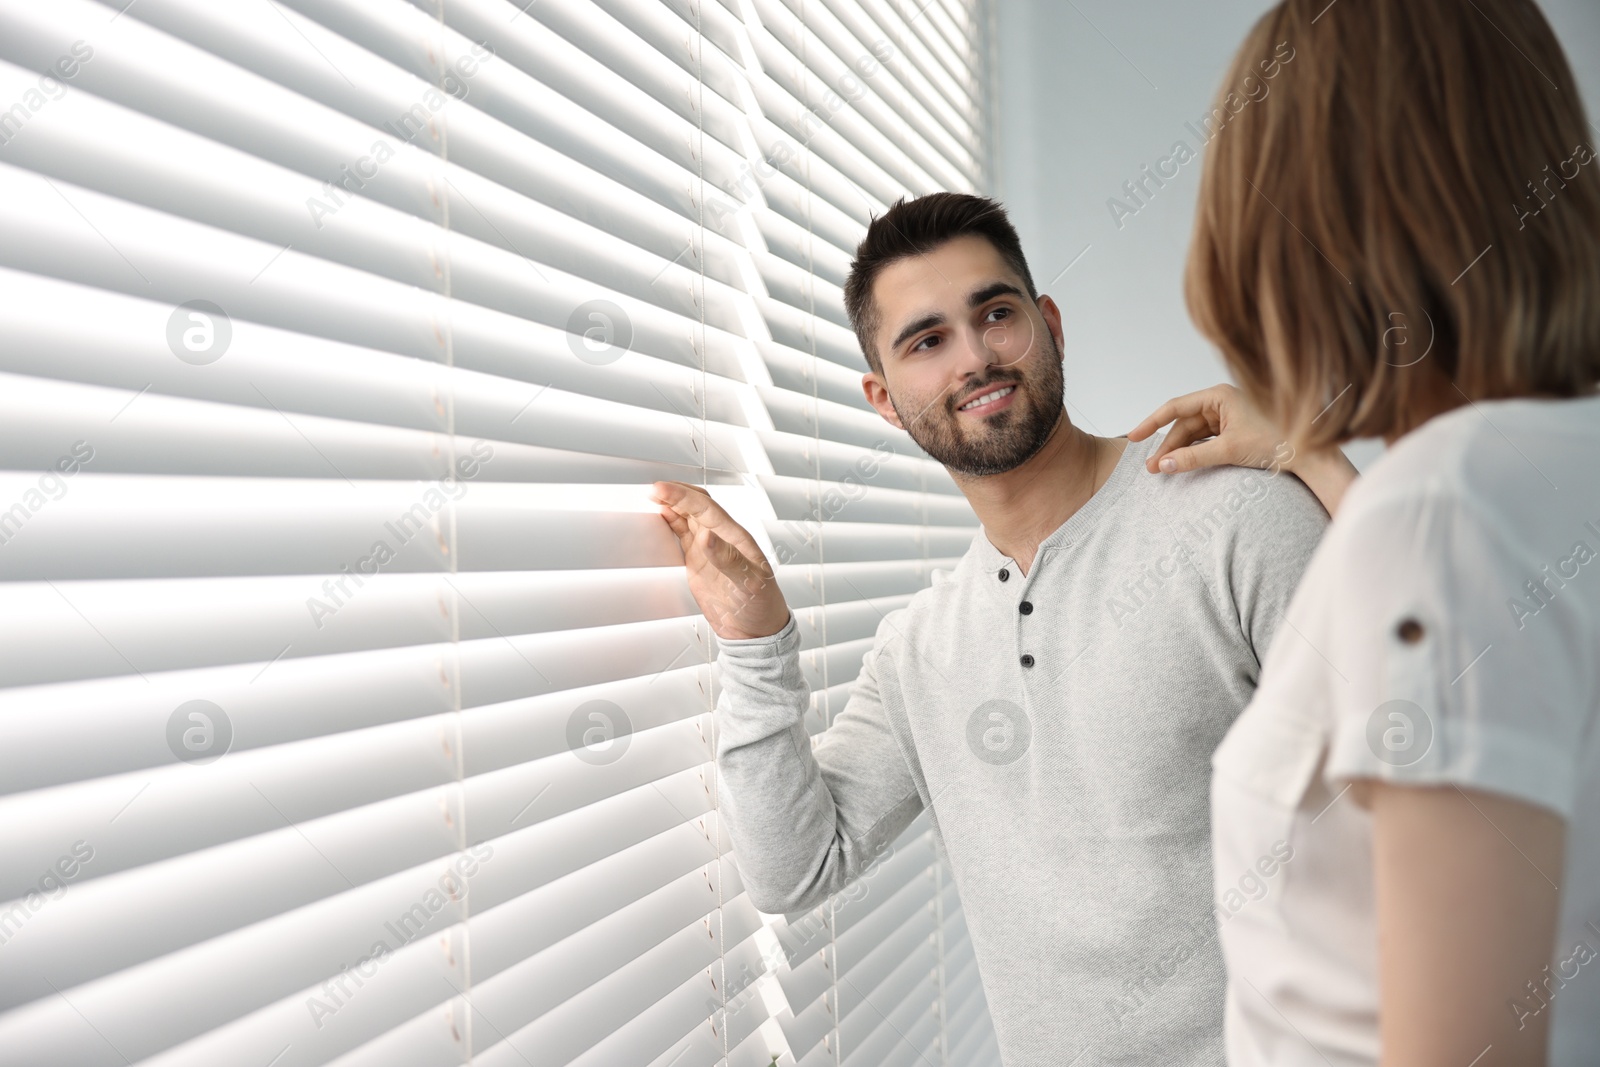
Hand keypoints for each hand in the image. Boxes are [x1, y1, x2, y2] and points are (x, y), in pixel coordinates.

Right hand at [650, 481, 791, 640]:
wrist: (755, 630)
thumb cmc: (761, 605)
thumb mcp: (749, 584)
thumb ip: (728, 560)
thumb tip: (706, 536)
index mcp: (736, 538)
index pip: (707, 509)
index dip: (684, 497)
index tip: (663, 489)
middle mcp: (722, 538)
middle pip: (697, 505)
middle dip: (676, 493)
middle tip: (653, 489)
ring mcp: (709, 549)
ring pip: (688, 516)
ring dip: (672, 503)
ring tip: (653, 495)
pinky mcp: (698, 561)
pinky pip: (682, 534)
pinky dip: (671, 522)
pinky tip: (661, 515)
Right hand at [1127, 383, 1294, 475]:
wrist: (1311, 454)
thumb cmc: (1277, 443)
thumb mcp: (1229, 451)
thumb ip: (1193, 457)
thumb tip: (1162, 464)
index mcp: (1220, 395)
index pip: (1176, 407)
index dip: (1151, 423)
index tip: (1132, 437)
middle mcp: (1222, 402)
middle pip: (1184, 424)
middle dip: (1166, 445)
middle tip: (1151, 467)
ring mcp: (1229, 416)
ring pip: (1194, 434)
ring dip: (1179, 451)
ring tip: (1164, 469)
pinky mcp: (1235, 430)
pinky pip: (1206, 439)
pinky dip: (1194, 452)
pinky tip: (1184, 464)